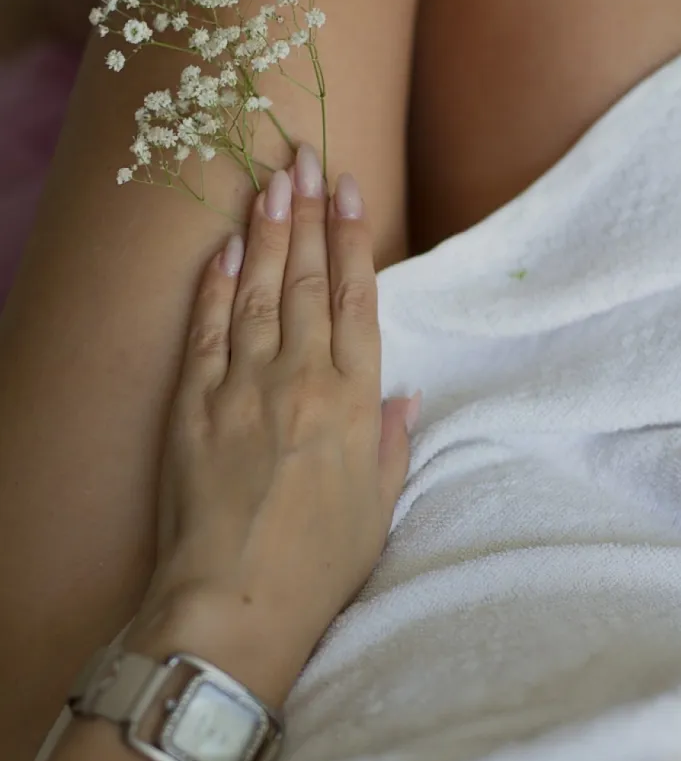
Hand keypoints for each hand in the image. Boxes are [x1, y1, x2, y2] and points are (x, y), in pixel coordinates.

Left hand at [127, 145, 419, 704]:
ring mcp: (244, 385)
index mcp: (354, 401)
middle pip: (310, 280)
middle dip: (310, 213)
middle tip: (308, 158)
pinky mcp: (195, 403)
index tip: (350, 191)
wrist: (236, 602)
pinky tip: (226, 247)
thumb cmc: (318, 563)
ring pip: (260, 291)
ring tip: (272, 182)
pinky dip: (217, 284)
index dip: (355, 238)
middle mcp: (301, 378)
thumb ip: (391, 440)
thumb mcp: (378, 505)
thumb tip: (404, 393)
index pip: (358, 299)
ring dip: (268, 232)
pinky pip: (208, 329)